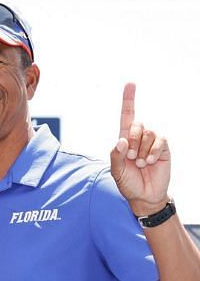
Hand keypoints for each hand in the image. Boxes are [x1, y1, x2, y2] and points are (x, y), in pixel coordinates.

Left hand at [111, 82, 170, 214]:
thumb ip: (116, 155)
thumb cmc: (127, 183)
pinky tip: (150, 161)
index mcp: (124, 140)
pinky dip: (153, 151)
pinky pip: (160, 141)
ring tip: (141, 163)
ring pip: (148, 133)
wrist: (144, 195)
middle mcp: (138, 138)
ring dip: (142, 150)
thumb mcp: (116, 171)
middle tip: (132, 158)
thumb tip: (122, 140)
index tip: (131, 84)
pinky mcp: (163, 149)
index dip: (129, 100)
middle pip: (136, 125)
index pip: (127, 116)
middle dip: (132, 141)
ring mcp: (152, 143)